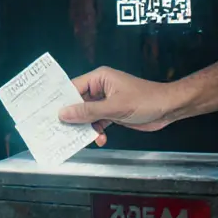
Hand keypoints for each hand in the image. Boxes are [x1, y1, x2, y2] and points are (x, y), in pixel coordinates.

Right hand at [59, 67, 179, 145]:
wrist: (168, 108)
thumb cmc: (145, 100)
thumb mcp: (114, 107)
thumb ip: (88, 112)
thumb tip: (64, 113)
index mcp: (99, 79)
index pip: (73, 88)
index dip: (61, 101)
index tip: (49, 113)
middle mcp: (100, 89)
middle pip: (78, 103)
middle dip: (73, 117)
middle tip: (61, 130)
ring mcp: (106, 101)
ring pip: (87, 115)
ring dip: (86, 127)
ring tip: (85, 138)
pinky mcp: (113, 113)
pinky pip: (98, 122)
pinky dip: (97, 131)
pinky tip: (101, 139)